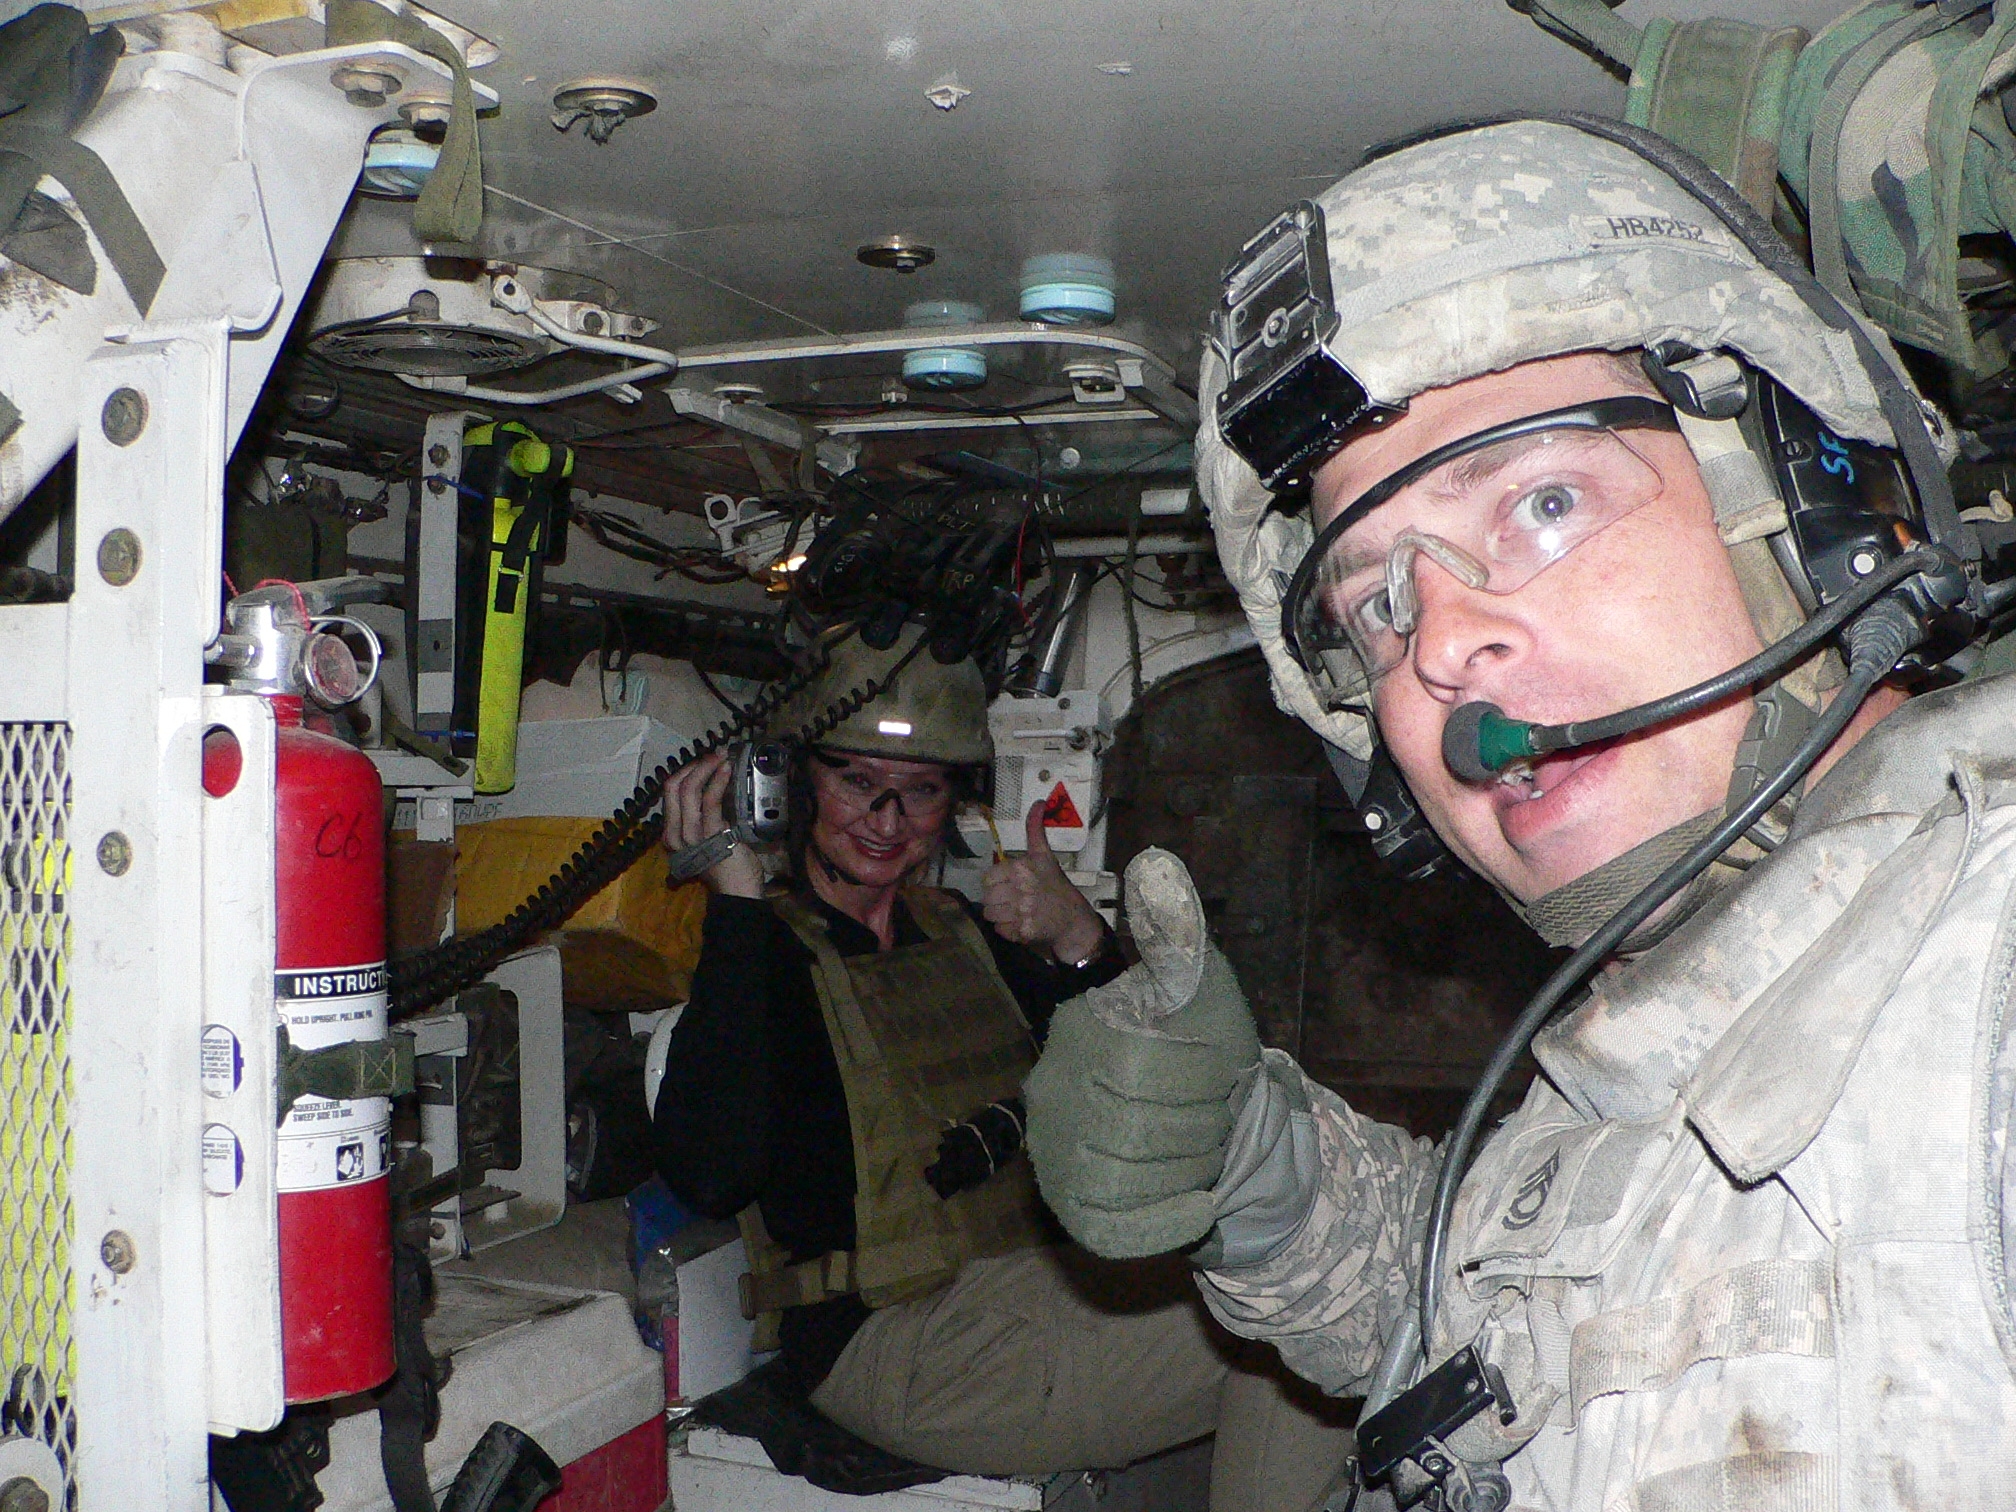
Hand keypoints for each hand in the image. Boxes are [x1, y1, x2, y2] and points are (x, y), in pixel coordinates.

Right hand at [662, 751, 763, 897]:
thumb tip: (712, 788)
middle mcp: (674, 833)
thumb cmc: (727, 865)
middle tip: (714, 753)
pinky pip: (709, 800)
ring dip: (706, 768)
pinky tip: (726, 769)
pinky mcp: (709, 833)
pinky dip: (717, 780)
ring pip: (688, 790)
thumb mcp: (707, 839)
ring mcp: (690, 834)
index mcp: (671, 833)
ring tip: (721, 756)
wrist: (737, 891)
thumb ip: (703, 818)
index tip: (703, 760)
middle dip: (694, 765)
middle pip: (674, 787)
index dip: (685, 771)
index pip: (669, 793)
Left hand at [983, 801, 1105, 965]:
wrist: (1073, 920)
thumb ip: (1035, 830)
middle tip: (1013, 900)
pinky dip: (1008, 930)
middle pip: (986, 898)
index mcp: (1021, 869)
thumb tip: (1038, 802)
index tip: (1008, 885)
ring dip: (1000, 915)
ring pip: (990, 914)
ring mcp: (1022, 912)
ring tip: (1016, 912)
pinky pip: (999, 930)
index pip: (987, 878)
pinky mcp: (1023, 931)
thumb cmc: (1056, 886)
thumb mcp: (1044, 856)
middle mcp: (1020, 889)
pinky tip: (1021, 923)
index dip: (996, 883)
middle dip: (997, 900)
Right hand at [1024, 847, 1260, 1257]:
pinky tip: (1198, 1202)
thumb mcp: (1206, 986)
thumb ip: (1180, 931)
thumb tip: (1156, 867)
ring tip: (1205, 1152)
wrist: (1216, 1130)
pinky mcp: (1071, 1207)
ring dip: (1189, 1170)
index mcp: (1080, 1030)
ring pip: (1129, 1179)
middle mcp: (1052, 1090)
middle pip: (1134, 1127)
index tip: (1223, 1076)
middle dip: (1196, 1128)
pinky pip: (1119, 1227)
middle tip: (1217, 1119)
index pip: (1136, 1067)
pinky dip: (1170, 1221)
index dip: (1195, 1080)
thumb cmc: (1207, 1050)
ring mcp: (1055, 1152)